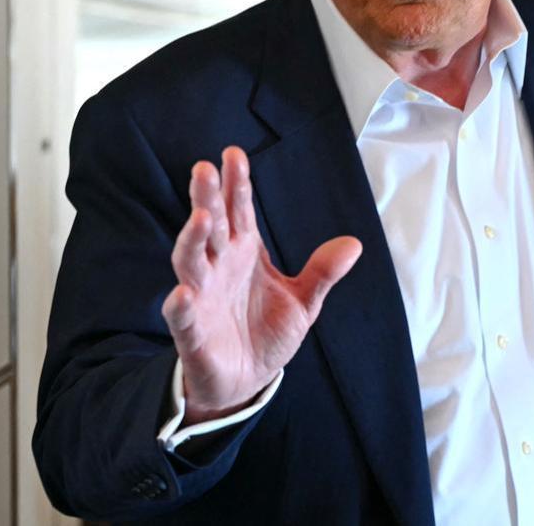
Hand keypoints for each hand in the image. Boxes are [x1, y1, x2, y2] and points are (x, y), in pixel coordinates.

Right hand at [161, 146, 361, 422]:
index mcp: (244, 252)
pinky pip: (183, 316)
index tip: (233, 154)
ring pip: (191, 262)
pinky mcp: (192, 332)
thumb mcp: (303, 302)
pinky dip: (180, 305)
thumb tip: (353, 244)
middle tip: (204, 169)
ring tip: (202, 218)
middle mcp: (219, 267)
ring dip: (193, 240)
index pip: (238, 210)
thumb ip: (322, 272)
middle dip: (207, 198)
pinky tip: (183, 293)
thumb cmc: (268, 333)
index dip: (236, 183)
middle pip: (210, 226)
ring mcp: (202, 297)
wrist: (247, 380)